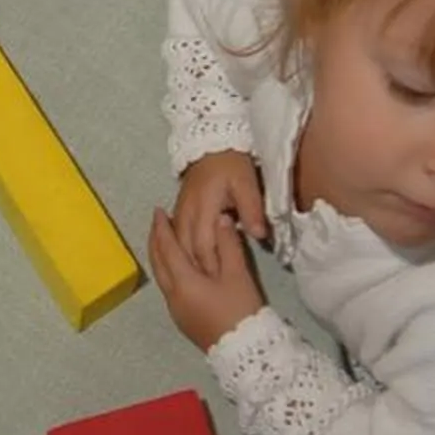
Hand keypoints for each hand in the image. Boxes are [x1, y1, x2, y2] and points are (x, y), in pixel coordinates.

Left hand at [149, 205, 266, 351]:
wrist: (245, 351)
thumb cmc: (241, 310)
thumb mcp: (238, 275)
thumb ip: (228, 244)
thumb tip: (220, 219)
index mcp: (184, 282)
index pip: (167, 248)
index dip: (162, 228)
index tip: (158, 211)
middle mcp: (173, 296)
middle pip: (157, 263)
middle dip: (155, 240)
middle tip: (157, 222)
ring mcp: (175, 310)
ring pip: (161, 276)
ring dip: (159, 256)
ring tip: (165, 240)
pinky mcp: (183, 319)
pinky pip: (168, 288)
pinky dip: (167, 270)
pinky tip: (176, 267)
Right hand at [171, 149, 268, 276]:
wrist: (210, 146)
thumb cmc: (231, 165)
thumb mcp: (247, 183)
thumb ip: (252, 209)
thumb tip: (259, 235)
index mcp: (204, 206)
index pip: (203, 243)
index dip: (210, 264)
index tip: (219, 281)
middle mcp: (187, 212)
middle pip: (186, 248)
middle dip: (196, 269)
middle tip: (208, 289)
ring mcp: (180, 212)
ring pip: (177, 245)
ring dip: (186, 263)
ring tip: (197, 283)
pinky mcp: (178, 212)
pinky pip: (175, 238)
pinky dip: (180, 252)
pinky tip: (187, 265)